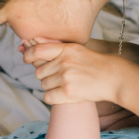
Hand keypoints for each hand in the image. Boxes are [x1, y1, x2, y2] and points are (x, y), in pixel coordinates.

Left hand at [22, 40, 137, 104]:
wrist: (113, 78)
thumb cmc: (94, 63)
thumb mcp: (76, 49)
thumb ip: (55, 47)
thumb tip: (32, 41)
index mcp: (66, 49)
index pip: (38, 51)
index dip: (28, 55)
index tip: (25, 58)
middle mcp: (64, 62)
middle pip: (39, 71)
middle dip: (45, 75)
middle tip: (58, 76)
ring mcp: (66, 77)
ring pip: (43, 84)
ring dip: (50, 86)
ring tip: (65, 84)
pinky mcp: (68, 92)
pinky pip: (47, 97)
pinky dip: (52, 97)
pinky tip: (62, 94)